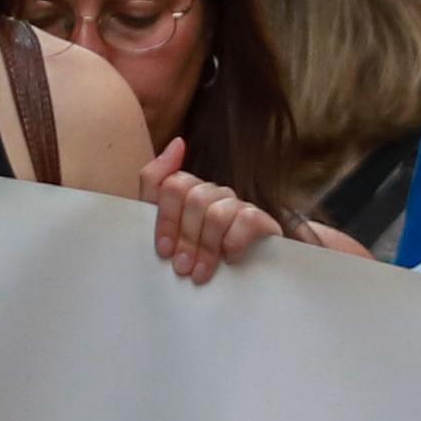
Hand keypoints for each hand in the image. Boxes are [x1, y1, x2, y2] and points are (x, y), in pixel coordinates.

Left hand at [146, 143, 282, 284]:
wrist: (245, 278)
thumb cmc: (199, 256)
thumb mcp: (169, 228)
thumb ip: (158, 183)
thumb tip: (178, 142)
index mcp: (189, 191)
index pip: (170, 184)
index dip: (165, 219)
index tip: (164, 250)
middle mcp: (214, 193)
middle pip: (194, 198)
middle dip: (186, 238)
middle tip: (183, 268)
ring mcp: (238, 205)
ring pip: (216, 212)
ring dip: (206, 247)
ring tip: (201, 273)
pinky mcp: (262, 220)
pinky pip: (245, 219)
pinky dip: (233, 242)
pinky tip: (230, 259)